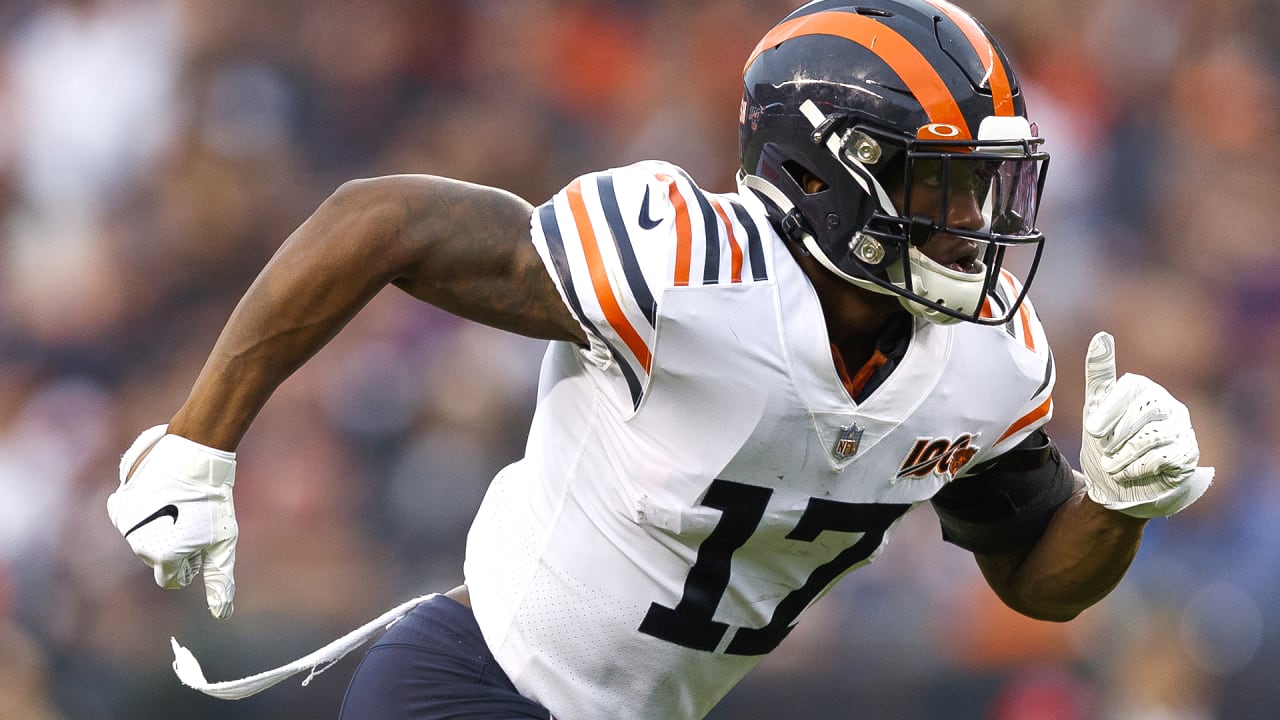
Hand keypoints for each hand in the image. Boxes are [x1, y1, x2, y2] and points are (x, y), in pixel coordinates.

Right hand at [107, 425, 238, 617]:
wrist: (193, 457)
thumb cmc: (213, 502)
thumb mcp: (223, 542)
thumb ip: (220, 580)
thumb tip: (222, 614)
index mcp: (163, 557)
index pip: (172, 579)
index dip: (189, 566)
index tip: (200, 544)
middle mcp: (138, 545)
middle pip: (158, 559)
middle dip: (175, 547)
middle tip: (193, 520)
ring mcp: (125, 524)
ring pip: (144, 539)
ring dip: (160, 529)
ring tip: (179, 506)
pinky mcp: (118, 504)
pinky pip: (131, 519)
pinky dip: (144, 512)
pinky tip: (161, 496)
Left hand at [1080, 332, 1213, 517]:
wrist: (1117, 486)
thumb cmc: (1105, 444)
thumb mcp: (1095, 408)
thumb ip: (1100, 372)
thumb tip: (1101, 336)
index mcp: (1145, 390)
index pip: (1131, 387)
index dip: (1109, 410)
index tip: (1091, 429)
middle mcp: (1168, 405)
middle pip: (1143, 411)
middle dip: (1116, 435)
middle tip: (1104, 449)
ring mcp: (1182, 429)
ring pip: (1151, 437)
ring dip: (1123, 456)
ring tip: (1111, 465)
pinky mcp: (1188, 455)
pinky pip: (1163, 458)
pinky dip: (1138, 468)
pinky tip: (1128, 473)